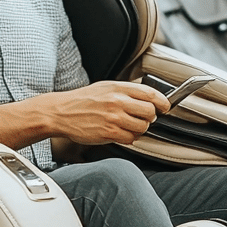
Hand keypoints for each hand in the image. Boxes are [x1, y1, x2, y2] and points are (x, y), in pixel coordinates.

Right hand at [46, 81, 170, 145]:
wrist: (61, 113)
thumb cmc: (82, 101)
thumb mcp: (105, 87)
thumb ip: (126, 90)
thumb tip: (148, 97)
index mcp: (118, 88)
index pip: (150, 94)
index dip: (162, 102)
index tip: (165, 107)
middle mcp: (117, 101)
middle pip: (150, 112)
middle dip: (150, 118)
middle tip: (142, 119)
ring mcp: (114, 117)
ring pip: (142, 127)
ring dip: (139, 129)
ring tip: (128, 126)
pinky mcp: (109, 132)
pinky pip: (131, 139)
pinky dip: (129, 138)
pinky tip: (119, 133)